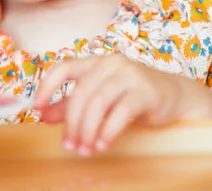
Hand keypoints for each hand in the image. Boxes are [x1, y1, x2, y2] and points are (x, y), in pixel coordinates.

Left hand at [34, 55, 192, 155]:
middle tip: (69, 145)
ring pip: (99, 102)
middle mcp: (110, 63)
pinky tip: (102, 144)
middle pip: (81, 92)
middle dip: (72, 122)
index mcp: (95, 62)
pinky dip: (108, 130)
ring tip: (85, 149)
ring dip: (88, 129)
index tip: (37, 108)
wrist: (174, 96)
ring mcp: (130, 74)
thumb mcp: (100, 97)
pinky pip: (121, 112)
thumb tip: (44, 115)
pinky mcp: (146, 91)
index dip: (48, 86)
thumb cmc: (132, 95)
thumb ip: (72, 104)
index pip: (65, 67)